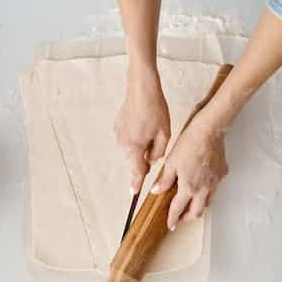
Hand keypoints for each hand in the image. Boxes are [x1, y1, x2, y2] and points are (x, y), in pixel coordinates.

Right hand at [115, 67, 170, 193]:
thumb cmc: (154, 109)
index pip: (137, 171)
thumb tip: (152, 159)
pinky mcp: (117, 126)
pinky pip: (128, 137)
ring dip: (141, 143)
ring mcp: (118, 134)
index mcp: (135, 148)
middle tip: (156, 138)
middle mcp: (123, 143)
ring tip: (150, 126)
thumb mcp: (164, 133)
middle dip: (145, 154)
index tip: (134, 193)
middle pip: (136, 158)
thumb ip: (159, 152)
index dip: (137, 183)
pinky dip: (135, 134)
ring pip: (132, 147)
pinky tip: (142, 122)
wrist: (141, 88)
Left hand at [151, 111, 227, 229]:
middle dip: (187, 218)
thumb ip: (165, 180)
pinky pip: (214, 189)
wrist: (209, 131)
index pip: (178, 209)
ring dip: (198, 207)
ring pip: (207, 203)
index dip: (173, 219)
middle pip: (196, 213)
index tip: (170, 224)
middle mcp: (204, 189)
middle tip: (180, 217)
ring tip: (190, 204)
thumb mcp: (171, 163)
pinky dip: (206, 193)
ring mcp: (215, 183)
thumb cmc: (189, 143)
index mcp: (189, 187)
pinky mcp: (221, 175)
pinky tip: (201, 186)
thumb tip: (157, 190)